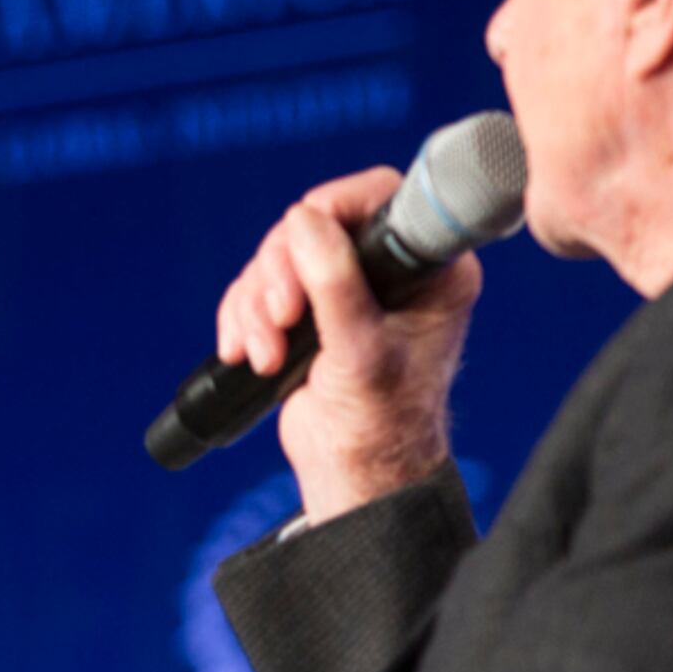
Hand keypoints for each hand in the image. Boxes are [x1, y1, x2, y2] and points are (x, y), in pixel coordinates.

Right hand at [211, 168, 480, 523]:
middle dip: (282, 273)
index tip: (302, 239)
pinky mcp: (306, 311)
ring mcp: (345, 288)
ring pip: (277, 257)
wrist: (355, 473)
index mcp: (430, 270)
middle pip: (313, 225)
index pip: (378, 198)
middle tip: (282, 317)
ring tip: (266, 355)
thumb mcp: (361, 351)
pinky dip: (242, 318)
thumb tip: (303, 220)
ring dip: (257, 306)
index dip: (332, 207)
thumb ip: (336, 284)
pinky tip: (247, 352)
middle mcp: (390, 270)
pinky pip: (256, 288)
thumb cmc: (381, 422)